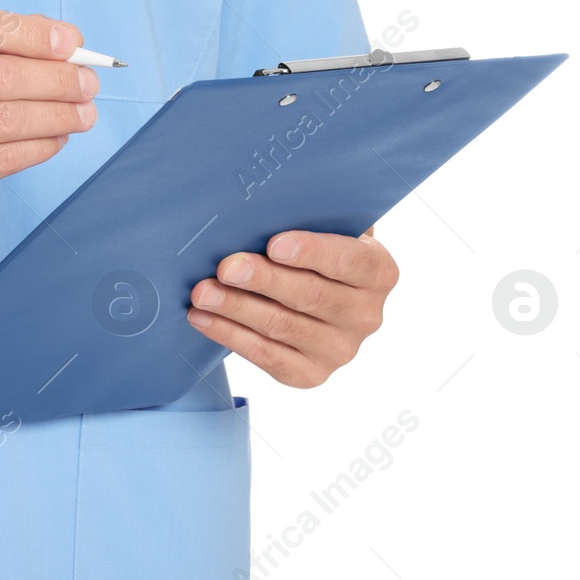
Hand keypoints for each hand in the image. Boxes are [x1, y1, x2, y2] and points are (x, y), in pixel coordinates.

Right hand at [0, 6, 98, 242]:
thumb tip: (64, 43)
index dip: (32, 33)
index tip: (70, 42)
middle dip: (56, 78)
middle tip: (87, 83)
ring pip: (6, 119)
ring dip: (57, 114)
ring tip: (83, 113)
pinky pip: (4, 157)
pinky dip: (41, 146)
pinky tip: (56, 138)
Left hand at [186, 230, 397, 387]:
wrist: (311, 295)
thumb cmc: (310, 250)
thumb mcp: (323, 227)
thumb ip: (310, 216)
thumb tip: (264, 205)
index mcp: (378, 271)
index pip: (347, 260)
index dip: (311, 252)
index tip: (274, 244)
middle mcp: (365, 315)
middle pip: (310, 295)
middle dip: (263, 280)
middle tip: (225, 267)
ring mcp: (340, 350)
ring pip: (282, 326)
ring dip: (236, 308)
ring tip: (202, 293)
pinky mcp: (311, 374)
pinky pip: (266, 355)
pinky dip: (229, 335)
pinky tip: (201, 318)